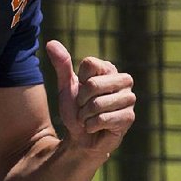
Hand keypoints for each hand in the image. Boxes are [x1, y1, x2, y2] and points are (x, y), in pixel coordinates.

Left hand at [46, 39, 135, 157]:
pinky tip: (96, 127)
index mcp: (109, 69)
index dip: (79, 81)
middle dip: (81, 100)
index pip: (89, 64)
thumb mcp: (66, 86)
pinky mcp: (129, 117)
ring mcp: (129, 99)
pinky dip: (91, 125)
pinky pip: (103, 119)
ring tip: (89, 117)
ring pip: (97, 104)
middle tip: (84, 107)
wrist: (81, 137)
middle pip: (93, 84)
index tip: (81, 90)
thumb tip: (50, 42)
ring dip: (85, 115)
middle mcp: (123, 80)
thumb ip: (62, 64)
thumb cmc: (76, 109)